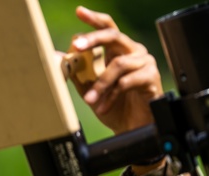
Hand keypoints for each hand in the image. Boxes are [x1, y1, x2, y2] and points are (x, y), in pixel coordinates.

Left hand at [68, 7, 162, 135]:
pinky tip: (104, 107)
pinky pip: (126, 82)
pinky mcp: (151, 77)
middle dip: (93, 39)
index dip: (94, 18)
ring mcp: (145, 63)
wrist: (132, 129)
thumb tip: (57, 57)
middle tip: (77, 46)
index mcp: (119, 50)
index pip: (107, 27)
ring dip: (100, 83)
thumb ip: (78, 71)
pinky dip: (111, 96)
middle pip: (114, 36)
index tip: (79, 11)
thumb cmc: (115, 107)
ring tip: (90, 100)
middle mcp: (134, 52)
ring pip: (118, 64)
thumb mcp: (90, 88)